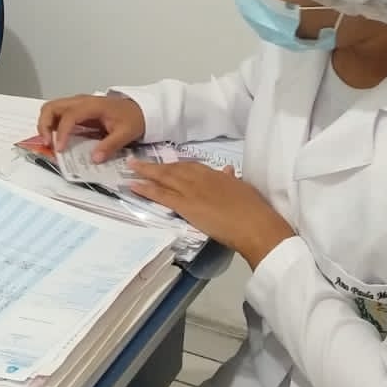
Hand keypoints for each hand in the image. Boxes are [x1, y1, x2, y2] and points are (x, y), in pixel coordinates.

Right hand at [37, 94, 145, 160]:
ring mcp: (77, 104)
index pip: (69, 116)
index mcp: (92, 105)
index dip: (61, 132)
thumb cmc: (133, 118)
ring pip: (51, 108)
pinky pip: (57, 113)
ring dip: (45, 124)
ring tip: (49, 142)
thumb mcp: (126, 133)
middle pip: (52, 107)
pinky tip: (56, 139)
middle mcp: (81, 101)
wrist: (140, 109)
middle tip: (47, 144)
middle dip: (44, 125)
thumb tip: (94, 158)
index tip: (59, 149)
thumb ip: (110, 146)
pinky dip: (51, 124)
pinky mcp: (76, 110)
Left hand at [127, 161, 295, 267]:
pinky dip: (146, 190)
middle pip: (174, 168)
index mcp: (215, 175)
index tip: (166, 164)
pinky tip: (134, 186)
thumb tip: (228, 171)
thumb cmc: (255, 210)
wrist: (255, 224)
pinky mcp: (186, 205)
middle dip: (155, 166)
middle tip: (138, 162)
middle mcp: (200, 178)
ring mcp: (191, 190)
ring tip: (130, 168)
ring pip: (164, 178)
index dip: (175, 165)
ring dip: (146, 172)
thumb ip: (231, 180)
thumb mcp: (244, 188)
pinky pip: (162, 195)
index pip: (191, 166)